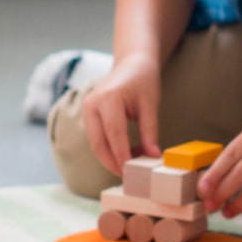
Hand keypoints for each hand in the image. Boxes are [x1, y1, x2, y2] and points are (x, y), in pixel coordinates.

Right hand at [80, 52, 161, 175]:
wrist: (132, 63)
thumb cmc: (143, 81)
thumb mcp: (150, 105)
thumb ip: (150, 132)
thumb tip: (154, 156)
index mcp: (108, 99)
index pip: (115, 134)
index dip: (123, 155)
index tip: (133, 172)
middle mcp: (92, 104)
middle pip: (99, 143)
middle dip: (112, 163)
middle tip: (129, 178)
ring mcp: (87, 109)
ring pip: (96, 143)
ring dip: (111, 158)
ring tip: (131, 167)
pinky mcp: (88, 114)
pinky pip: (97, 137)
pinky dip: (109, 149)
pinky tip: (126, 154)